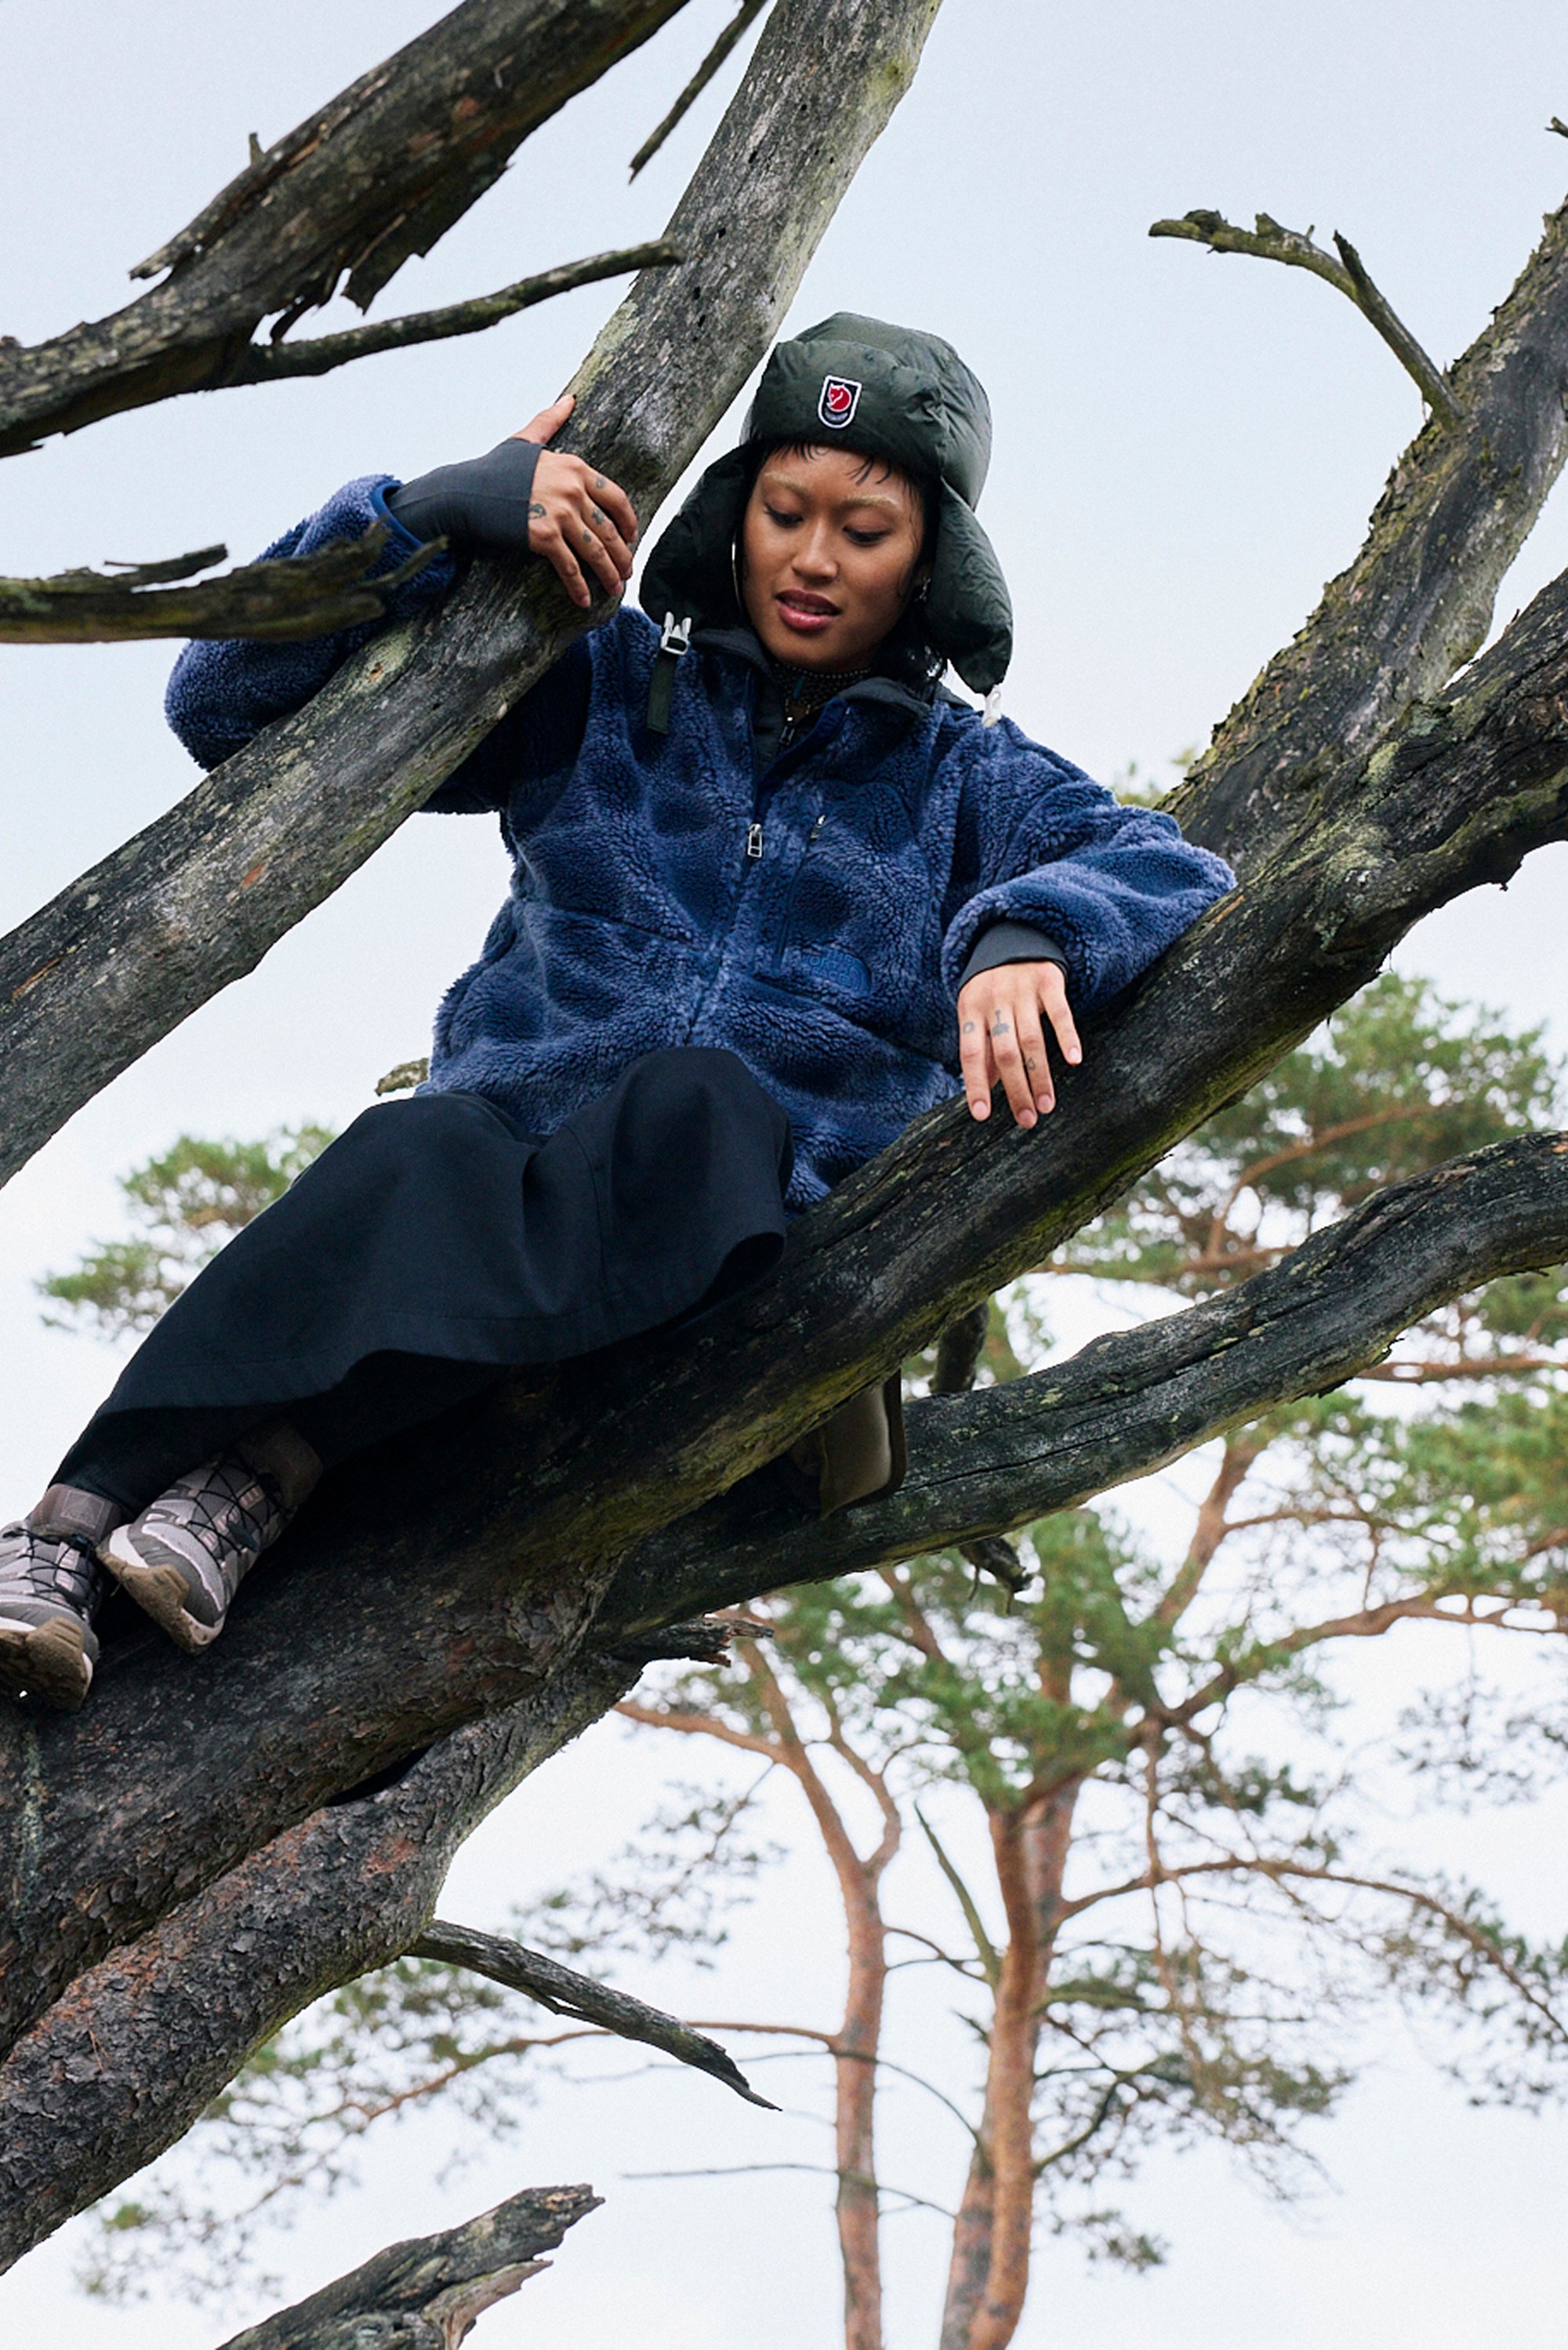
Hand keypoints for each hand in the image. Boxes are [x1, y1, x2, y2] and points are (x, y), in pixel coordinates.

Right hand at [512, 393, 637, 609]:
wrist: (465, 492)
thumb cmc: (493, 468)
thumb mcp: (525, 440)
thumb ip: (550, 422)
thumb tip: (569, 399)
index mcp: (575, 467)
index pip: (616, 497)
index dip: (629, 521)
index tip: (633, 537)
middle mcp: (572, 490)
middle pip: (609, 529)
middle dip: (622, 554)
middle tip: (627, 570)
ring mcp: (559, 514)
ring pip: (595, 551)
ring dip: (609, 574)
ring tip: (616, 589)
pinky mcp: (544, 537)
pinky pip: (570, 567)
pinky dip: (579, 587)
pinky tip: (585, 601)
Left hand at [956, 960, 1081, 1127]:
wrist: (1014, 936)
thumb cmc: (992, 988)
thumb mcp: (977, 1012)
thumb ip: (981, 1049)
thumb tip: (987, 1091)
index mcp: (970, 1010)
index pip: (969, 1054)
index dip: (975, 1085)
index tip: (982, 1116)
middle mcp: (994, 1001)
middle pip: (1004, 1053)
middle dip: (1015, 1090)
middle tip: (1027, 1119)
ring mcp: (1021, 990)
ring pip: (1031, 1040)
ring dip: (1040, 1076)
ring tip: (1047, 1105)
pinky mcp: (1048, 981)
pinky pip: (1060, 1013)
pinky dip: (1067, 1037)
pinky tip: (1075, 1061)